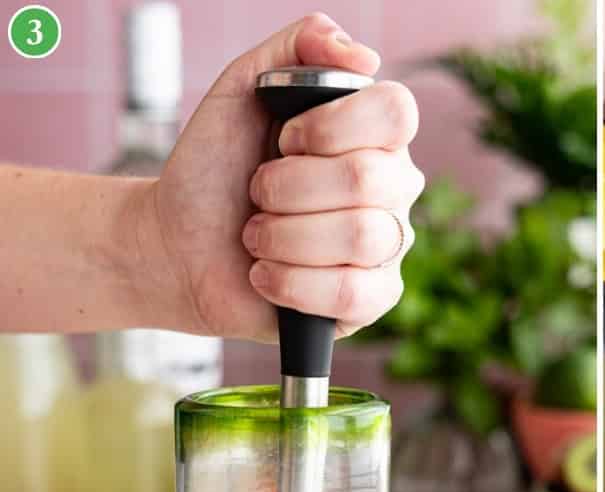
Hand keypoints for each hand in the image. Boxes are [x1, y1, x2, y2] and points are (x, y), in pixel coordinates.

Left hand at [144, 13, 423, 340]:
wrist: (176, 244)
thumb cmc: (216, 169)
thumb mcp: (242, 88)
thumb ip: (297, 46)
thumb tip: (363, 54)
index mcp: (374, 136)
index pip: (396, 112)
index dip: (331, 126)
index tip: (284, 140)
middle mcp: (393, 190)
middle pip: (367, 179)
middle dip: (286, 186)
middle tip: (258, 194)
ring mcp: (388, 249)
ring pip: (360, 237)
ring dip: (282, 236)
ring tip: (257, 237)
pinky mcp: (371, 301)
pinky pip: (352, 294)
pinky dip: (290, 283)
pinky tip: (266, 275)